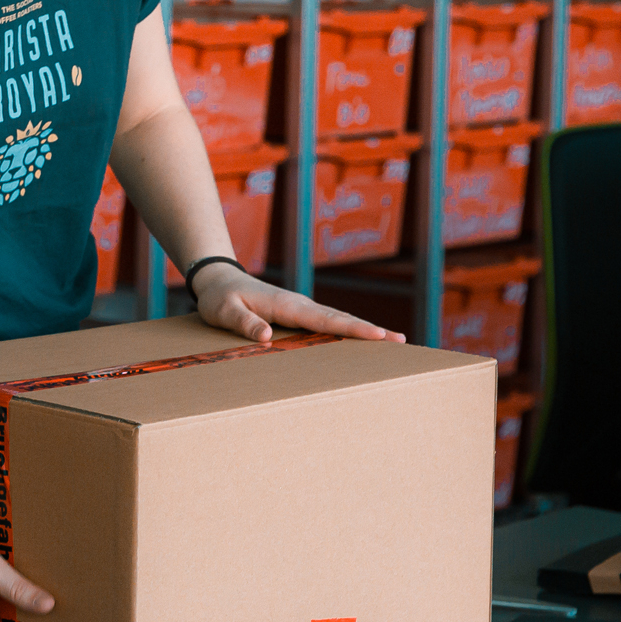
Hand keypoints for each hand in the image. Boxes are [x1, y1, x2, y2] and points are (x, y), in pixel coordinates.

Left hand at [191, 263, 404, 343]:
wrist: (219, 280)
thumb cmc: (220, 297)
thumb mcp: (224, 311)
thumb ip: (243, 322)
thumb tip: (268, 336)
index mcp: (287, 305)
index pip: (325, 319)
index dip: (352, 328)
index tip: (378, 336)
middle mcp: (300, 305)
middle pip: (341, 318)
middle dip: (370, 330)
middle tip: (401, 341)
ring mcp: (302, 309)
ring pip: (338, 319)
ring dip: (364, 330)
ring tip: (393, 342)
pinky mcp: (300, 314)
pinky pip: (327, 323)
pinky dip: (348, 330)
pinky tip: (362, 340)